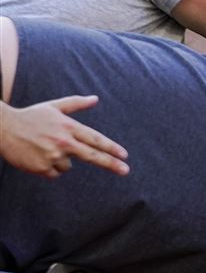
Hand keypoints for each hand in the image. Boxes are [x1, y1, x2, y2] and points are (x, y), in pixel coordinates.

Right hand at [0, 97, 128, 177]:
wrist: (3, 128)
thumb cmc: (30, 116)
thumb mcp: (53, 107)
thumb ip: (76, 103)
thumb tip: (95, 98)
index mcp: (68, 127)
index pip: (95, 139)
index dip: (111, 148)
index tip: (124, 155)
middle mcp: (63, 141)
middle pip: (92, 155)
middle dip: (111, 163)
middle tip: (126, 171)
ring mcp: (52, 155)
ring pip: (68, 165)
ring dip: (61, 160)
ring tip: (44, 148)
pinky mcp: (41, 167)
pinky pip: (55, 173)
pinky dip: (49, 167)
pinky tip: (38, 156)